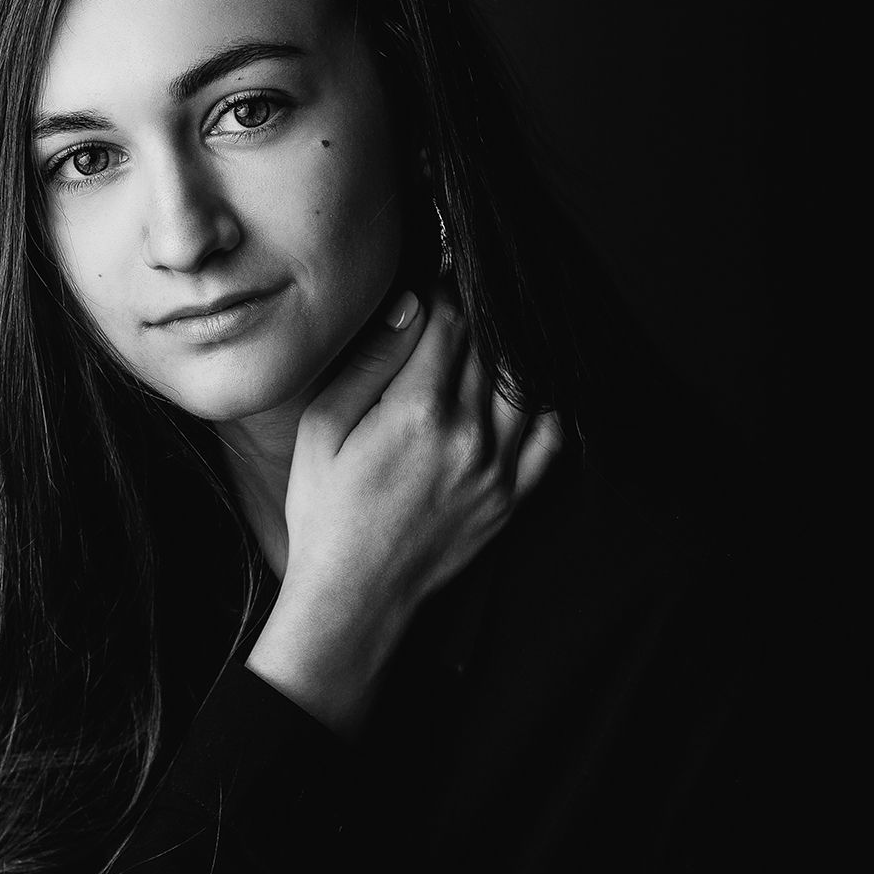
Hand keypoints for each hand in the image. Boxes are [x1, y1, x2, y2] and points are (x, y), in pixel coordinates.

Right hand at [246, 285, 559, 735]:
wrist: (353, 594)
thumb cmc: (325, 511)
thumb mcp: (322, 429)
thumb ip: (370, 362)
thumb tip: (411, 304)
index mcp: (417, 412)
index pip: (451, 320)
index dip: (443, 289)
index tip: (435, 279)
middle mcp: (469, 435)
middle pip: (490, 345)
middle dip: (474, 316)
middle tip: (458, 304)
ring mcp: (499, 468)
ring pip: (525, 381)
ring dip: (509, 352)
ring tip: (487, 341)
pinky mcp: (513, 497)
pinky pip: (552, 435)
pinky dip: (544, 402)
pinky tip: (523, 389)